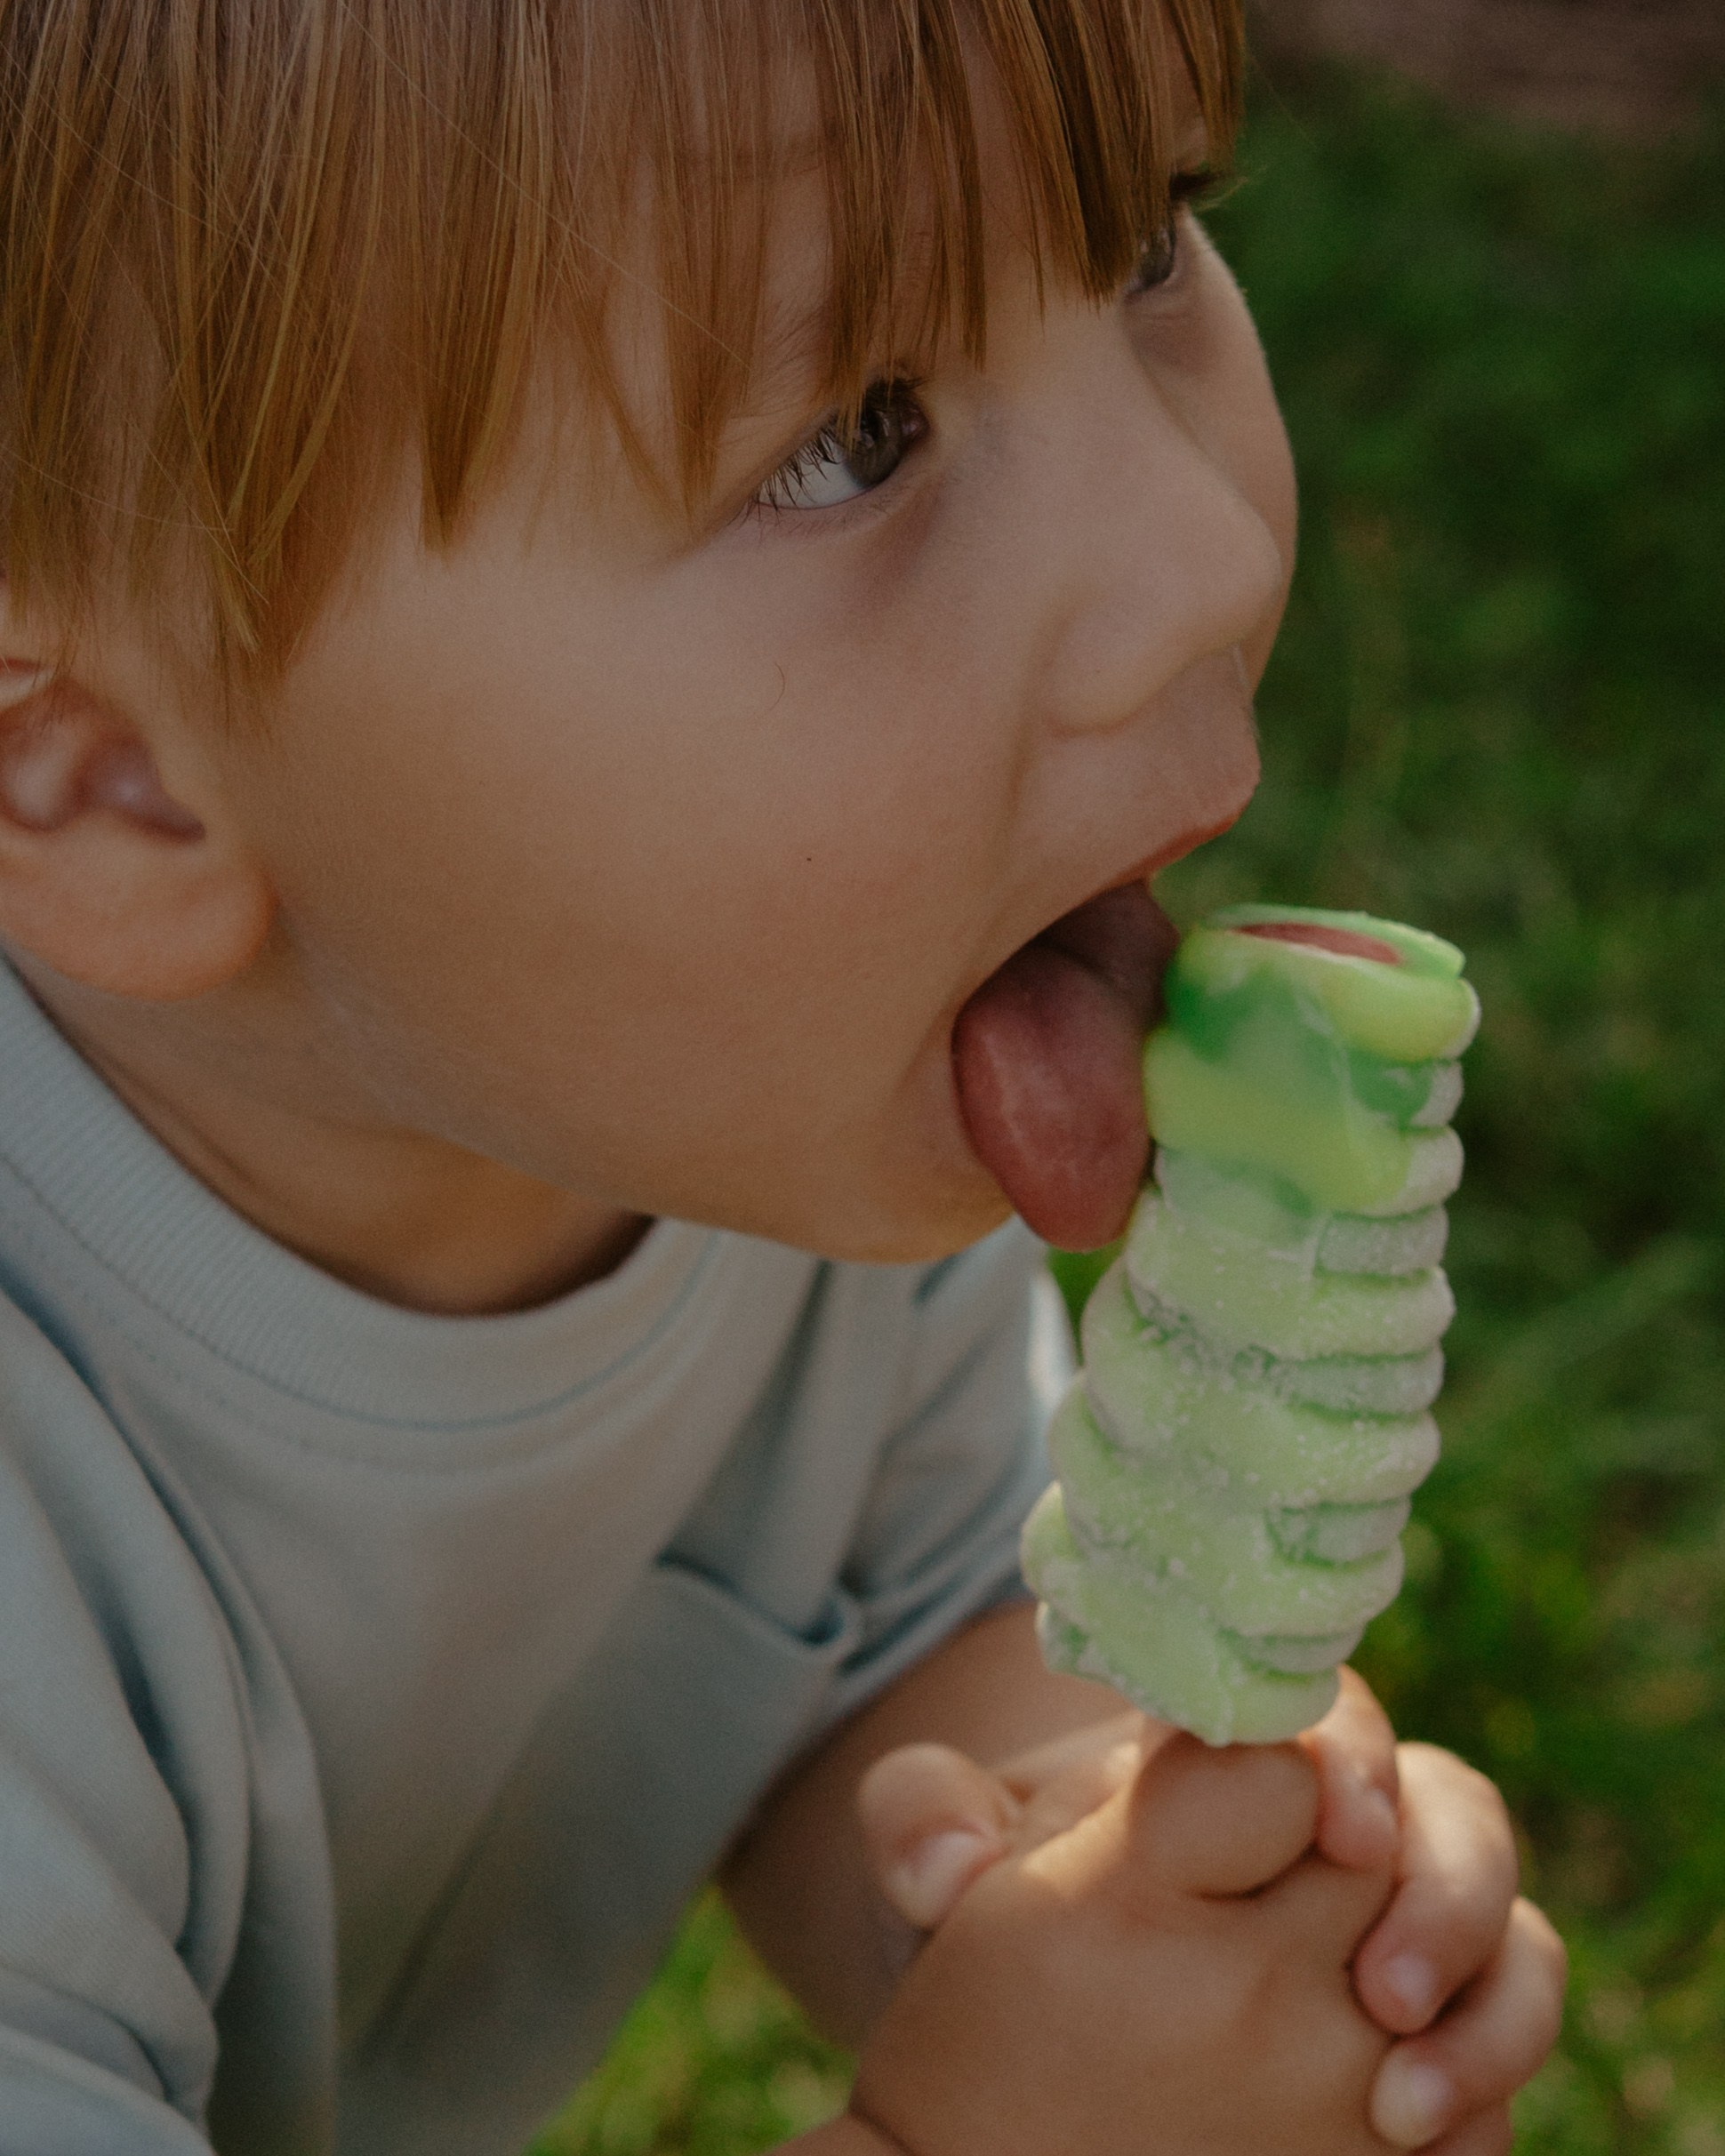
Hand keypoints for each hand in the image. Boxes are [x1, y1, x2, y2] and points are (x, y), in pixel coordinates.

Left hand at [859, 1671, 1565, 2153]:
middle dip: (1440, 1885)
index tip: (1330, 1818)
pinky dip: (1494, 2068)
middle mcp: (1337, 1818)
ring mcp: (1397, 1914)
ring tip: (1400, 2099)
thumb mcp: (948, 1855)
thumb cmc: (1007, 1905)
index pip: (1320, 1709)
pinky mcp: (1430, 2015)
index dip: (1344, 1751)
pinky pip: (1507, 2020)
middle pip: (1443, 1803)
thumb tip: (940, 1862)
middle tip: (1380, 1988)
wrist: (1044, 2003)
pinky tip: (1432, 2141)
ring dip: (1483, 1996)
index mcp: (1231, 1749)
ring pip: (1499, 1914)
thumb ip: (925, 1823)